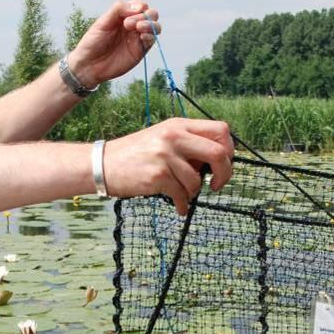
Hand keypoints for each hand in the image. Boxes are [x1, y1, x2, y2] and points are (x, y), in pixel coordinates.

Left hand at [69, 0, 160, 86]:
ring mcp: (137, 38)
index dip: (139, 6)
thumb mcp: (103, 22)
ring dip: (150, 25)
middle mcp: (133, 26)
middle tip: (129, 24)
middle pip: (151, 15)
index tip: (128, 15)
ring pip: (155, 27)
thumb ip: (119, 10)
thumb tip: (139, 7)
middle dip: (145, 16)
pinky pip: (151, 41)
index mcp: (124, 16)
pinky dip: (150, 36)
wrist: (90, 64)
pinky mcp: (140, 52)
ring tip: (139, 28)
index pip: (140, 6)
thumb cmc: (93, 42)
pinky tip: (142, 37)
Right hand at [103, 118, 234, 214]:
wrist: (104, 164)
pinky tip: (179, 207)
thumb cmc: (137, 156)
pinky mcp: (157, 175)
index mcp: (179, 125)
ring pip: (197, 181)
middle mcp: (174, 136)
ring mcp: (165, 155)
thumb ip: (189, 146)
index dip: (229, 149)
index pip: (221, 130)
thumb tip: (218, 161)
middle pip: (218, 153)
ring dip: (193, 193)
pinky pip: (182, 195)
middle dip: (225, 173)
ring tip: (180, 193)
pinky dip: (183, 205)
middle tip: (217, 185)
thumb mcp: (164, 140)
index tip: (223, 165)